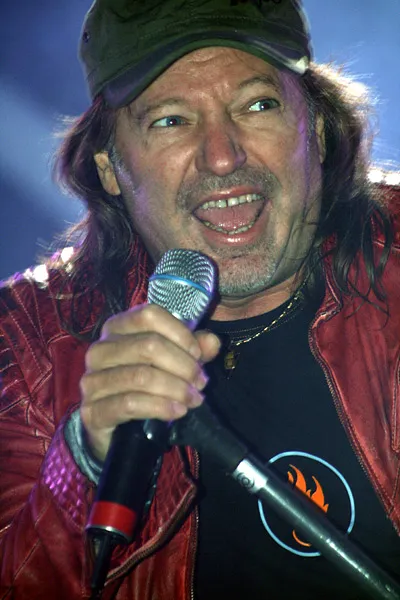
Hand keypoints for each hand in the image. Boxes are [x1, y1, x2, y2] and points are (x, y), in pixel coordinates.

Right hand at [80, 304, 220, 461]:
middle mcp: (99, 349)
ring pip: (141, 376)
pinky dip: (160, 407)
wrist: (113, 430)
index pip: (149, 315)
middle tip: (200, 383)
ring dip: (176, 389)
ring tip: (193, 399)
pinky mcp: (92, 411)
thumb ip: (191, 350)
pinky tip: (177, 411)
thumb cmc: (143, 387)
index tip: (198, 354)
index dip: (180, 333)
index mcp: (116, 328)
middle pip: (148, 345)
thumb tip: (212, 341)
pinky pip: (129, 403)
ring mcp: (92, 380)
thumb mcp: (171, 363)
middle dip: (183, 366)